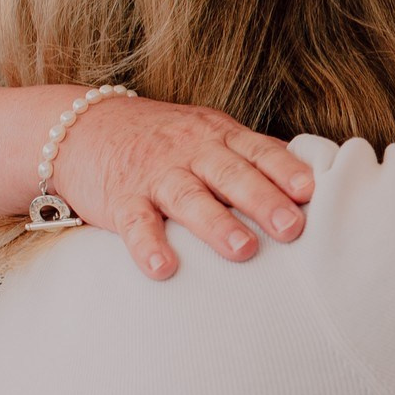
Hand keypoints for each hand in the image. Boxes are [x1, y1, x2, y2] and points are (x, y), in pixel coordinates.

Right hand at [53, 98, 312, 279]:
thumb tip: (311, 184)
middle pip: (231, 174)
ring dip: (216, 224)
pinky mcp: (121, 199)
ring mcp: (156, 174)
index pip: (259, 151)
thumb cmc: (164, 139)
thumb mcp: (209, 135)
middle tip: (292, 227)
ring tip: (243, 250)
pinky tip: (163, 268)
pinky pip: (135, 222)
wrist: (81, 126)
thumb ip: (252, 156)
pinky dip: (148, 245)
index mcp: (219, 136)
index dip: (286, 170)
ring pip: (189, 196)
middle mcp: (191, 151)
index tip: (313, 193)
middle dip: (263, 200)